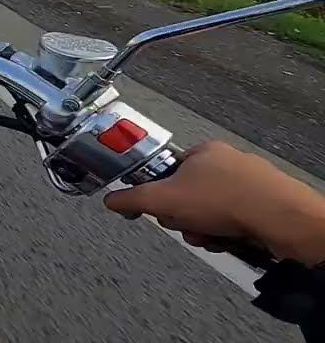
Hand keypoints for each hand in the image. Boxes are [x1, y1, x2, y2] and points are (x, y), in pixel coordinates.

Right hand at [104, 141, 324, 264]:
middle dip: (184, 218)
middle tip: (188, 224)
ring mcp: (248, 183)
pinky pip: (233, 221)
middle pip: (187, 195)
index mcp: (202, 151)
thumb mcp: (164, 199)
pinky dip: (226, 234)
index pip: (167, 171)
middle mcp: (226, 162)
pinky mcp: (264, 205)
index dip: (160, 194)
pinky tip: (228, 240)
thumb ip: (132, 199)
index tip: (161, 207)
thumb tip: (110, 200)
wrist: (280, 220)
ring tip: (211, 236)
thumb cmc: (227, 199)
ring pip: (210, 212)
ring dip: (203, 229)